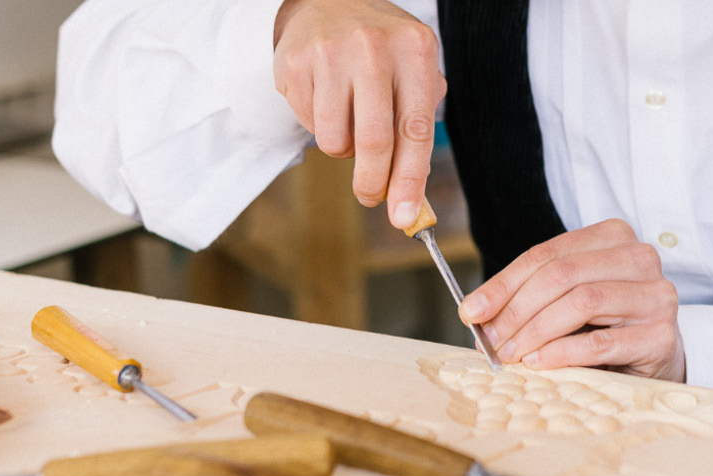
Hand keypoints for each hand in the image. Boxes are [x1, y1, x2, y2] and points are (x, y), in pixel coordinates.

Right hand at [273, 0, 445, 228]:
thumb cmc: (382, 51)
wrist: (329, 2)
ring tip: (349, 120)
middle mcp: (374, 48)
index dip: (410, 181)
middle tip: (371, 198)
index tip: (406, 217)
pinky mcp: (295, 64)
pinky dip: (321, 126)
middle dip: (373, 183)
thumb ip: (417, 129)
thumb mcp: (413, 72)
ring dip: (344, 148)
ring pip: (336, 142)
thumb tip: (413, 200)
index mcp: (414, 50)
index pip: (415, 130)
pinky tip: (327, 99)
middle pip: (374, 142)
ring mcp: (330, 54)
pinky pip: (310, 125)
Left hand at [460, 219, 685, 381]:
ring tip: (510, 353)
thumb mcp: (566, 298)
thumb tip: (476, 313)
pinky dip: (561, 352)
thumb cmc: (605, 323)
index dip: (503, 283)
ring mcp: (656, 295)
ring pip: (582, 302)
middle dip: (516, 309)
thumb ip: (529, 296)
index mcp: (613, 236)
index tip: (471, 310)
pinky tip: (537, 361)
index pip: (546, 255)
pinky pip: (600, 342)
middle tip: (490, 339)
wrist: (657, 355)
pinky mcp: (660, 336)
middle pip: (562, 275)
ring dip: (536, 331)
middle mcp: (640, 257)